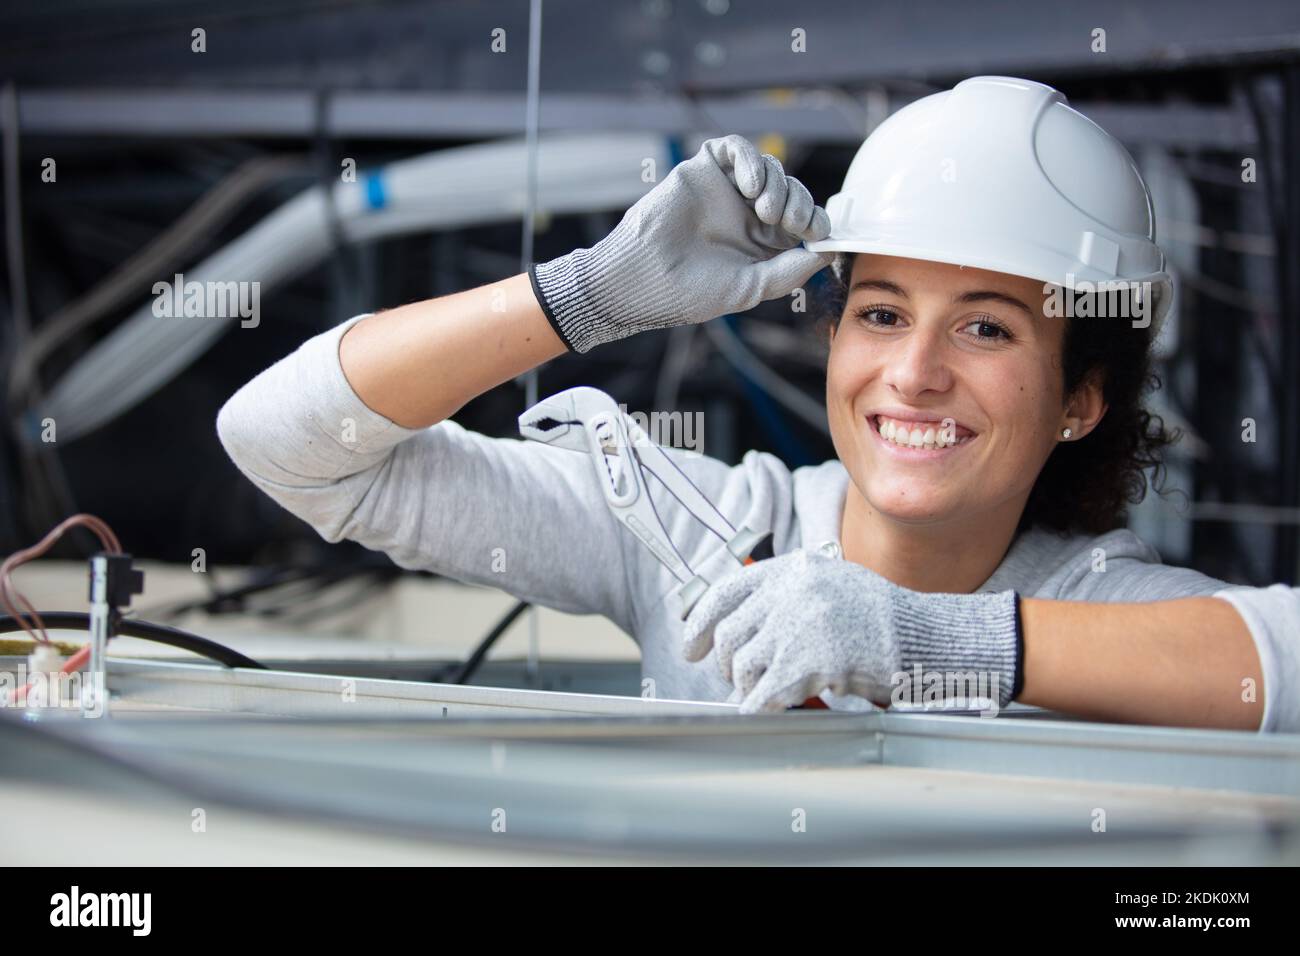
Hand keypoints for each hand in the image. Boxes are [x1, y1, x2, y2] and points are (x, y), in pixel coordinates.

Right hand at [530, 134, 834, 352]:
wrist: (642, 278)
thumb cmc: (690, 292)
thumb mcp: (750, 288)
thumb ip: (789, 271)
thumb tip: (827, 251)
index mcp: (761, 244)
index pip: (802, 221)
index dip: (817, 221)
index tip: (817, 233)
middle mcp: (745, 215)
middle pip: (792, 191)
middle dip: (800, 203)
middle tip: (789, 222)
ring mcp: (725, 191)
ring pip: (770, 168)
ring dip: (778, 185)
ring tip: (763, 210)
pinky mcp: (703, 171)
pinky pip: (736, 149)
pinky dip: (751, 159)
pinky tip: (750, 186)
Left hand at [681, 548, 1022, 713]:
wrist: (924, 638)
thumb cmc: (880, 618)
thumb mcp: (831, 585)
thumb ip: (786, 596)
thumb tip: (740, 626)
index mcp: (794, 568)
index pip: (726, 592)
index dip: (701, 623)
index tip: (692, 645)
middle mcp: (792, 591)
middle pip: (732, 634)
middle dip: (729, 664)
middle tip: (739, 679)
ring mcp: (800, 626)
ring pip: (745, 666)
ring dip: (750, 687)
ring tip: (770, 691)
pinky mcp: (809, 662)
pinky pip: (763, 694)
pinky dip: (758, 708)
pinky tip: (767, 711)